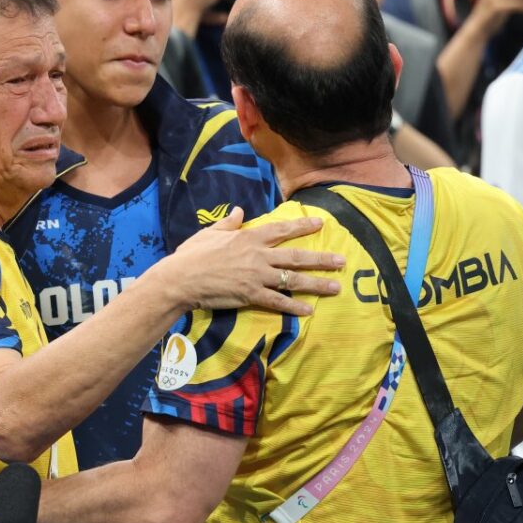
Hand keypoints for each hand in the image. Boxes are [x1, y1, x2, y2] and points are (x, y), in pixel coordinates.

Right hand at [155, 210, 345, 316]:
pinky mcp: (251, 295)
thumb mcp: (210, 233)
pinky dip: (294, 307)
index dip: (302, 226)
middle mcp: (258, 256)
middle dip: (321, 258)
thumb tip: (239, 211)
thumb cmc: (192, 255)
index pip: (282, 230)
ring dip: (316, 283)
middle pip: (296, 256)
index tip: (320, 223)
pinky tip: (309, 311)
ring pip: (293, 280)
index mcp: (249, 237)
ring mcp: (256, 276)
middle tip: (341, 260)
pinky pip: (277, 302)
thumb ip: (228, 223)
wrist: (181, 279)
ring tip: (335, 287)